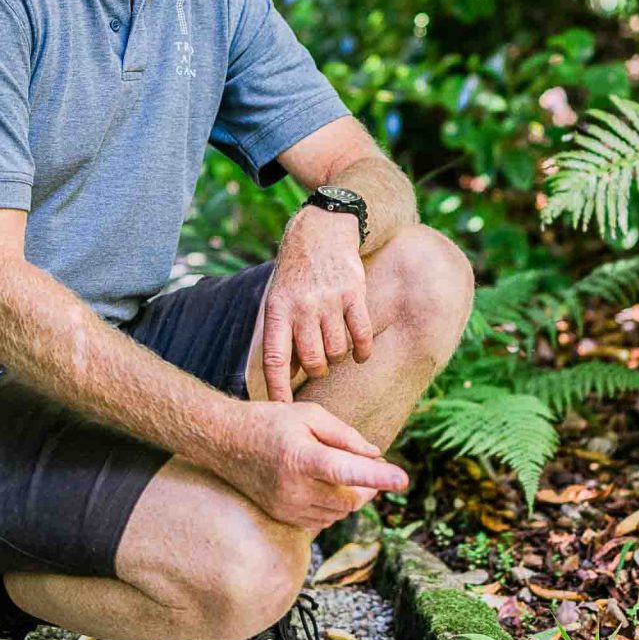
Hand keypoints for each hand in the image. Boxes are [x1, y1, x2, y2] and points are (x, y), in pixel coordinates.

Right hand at [208, 401, 407, 529]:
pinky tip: (324, 485)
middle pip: (350, 499)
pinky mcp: (284, 518)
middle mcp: (293, 488)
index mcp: (300, 457)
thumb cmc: (270, 422)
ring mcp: (287, 508)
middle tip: (370, 464)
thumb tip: (375, 455)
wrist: (224, 442)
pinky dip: (333, 505)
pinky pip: (323, 520)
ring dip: (351, 496)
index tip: (403, 479)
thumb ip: (345, 435)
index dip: (376, 477)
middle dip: (369, 486)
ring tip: (342, 470)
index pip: (346, 472)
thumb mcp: (309, 415)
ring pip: (339, 513)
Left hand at [262, 206, 372, 401]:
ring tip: (335, 346)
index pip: (276, 359)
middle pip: (313, 361)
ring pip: (338, 351)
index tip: (282, 410)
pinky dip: (362, 351)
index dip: (278, 388)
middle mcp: (302, 307)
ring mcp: (329, 300)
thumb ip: (283, 336)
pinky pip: (361, 336)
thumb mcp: (278, 300)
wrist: (321, 230)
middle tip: (319, 363)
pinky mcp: (354, 294)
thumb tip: (287, 378)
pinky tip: (360, 354)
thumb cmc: (296, 272)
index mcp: (278, 310)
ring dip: (338, 357)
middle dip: (317, 370)